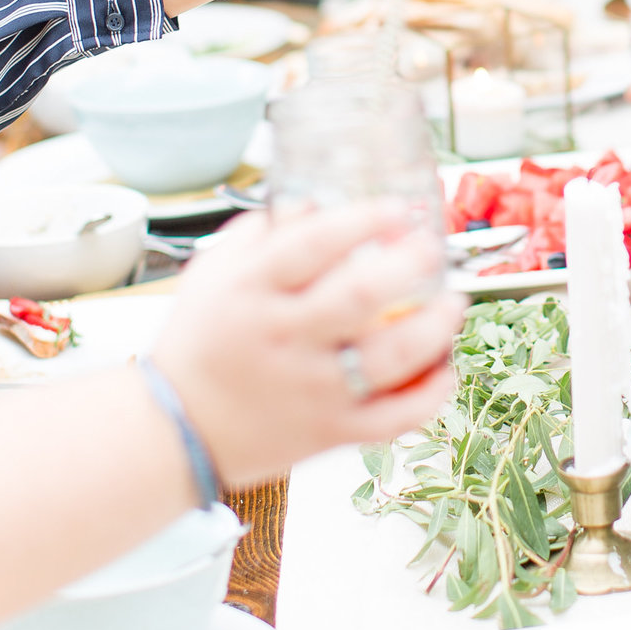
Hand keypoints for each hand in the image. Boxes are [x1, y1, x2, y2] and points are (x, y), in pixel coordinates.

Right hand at [154, 205, 459, 485]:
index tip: (397, 208)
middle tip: (431, 247)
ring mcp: (312, 388)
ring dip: (434, 326)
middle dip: (408, 265)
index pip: (312, 245)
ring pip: (389, 357)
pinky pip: (394, 418)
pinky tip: (442, 366)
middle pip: (359, 296)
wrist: (178, 429)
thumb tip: (315, 198)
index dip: (362, 221)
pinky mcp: (331, 431)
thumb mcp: (213, 273)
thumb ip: (261, 232)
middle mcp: (285, 337)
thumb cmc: (200, 342)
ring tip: (452, 301)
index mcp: (253, 290)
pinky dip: (429, 394)